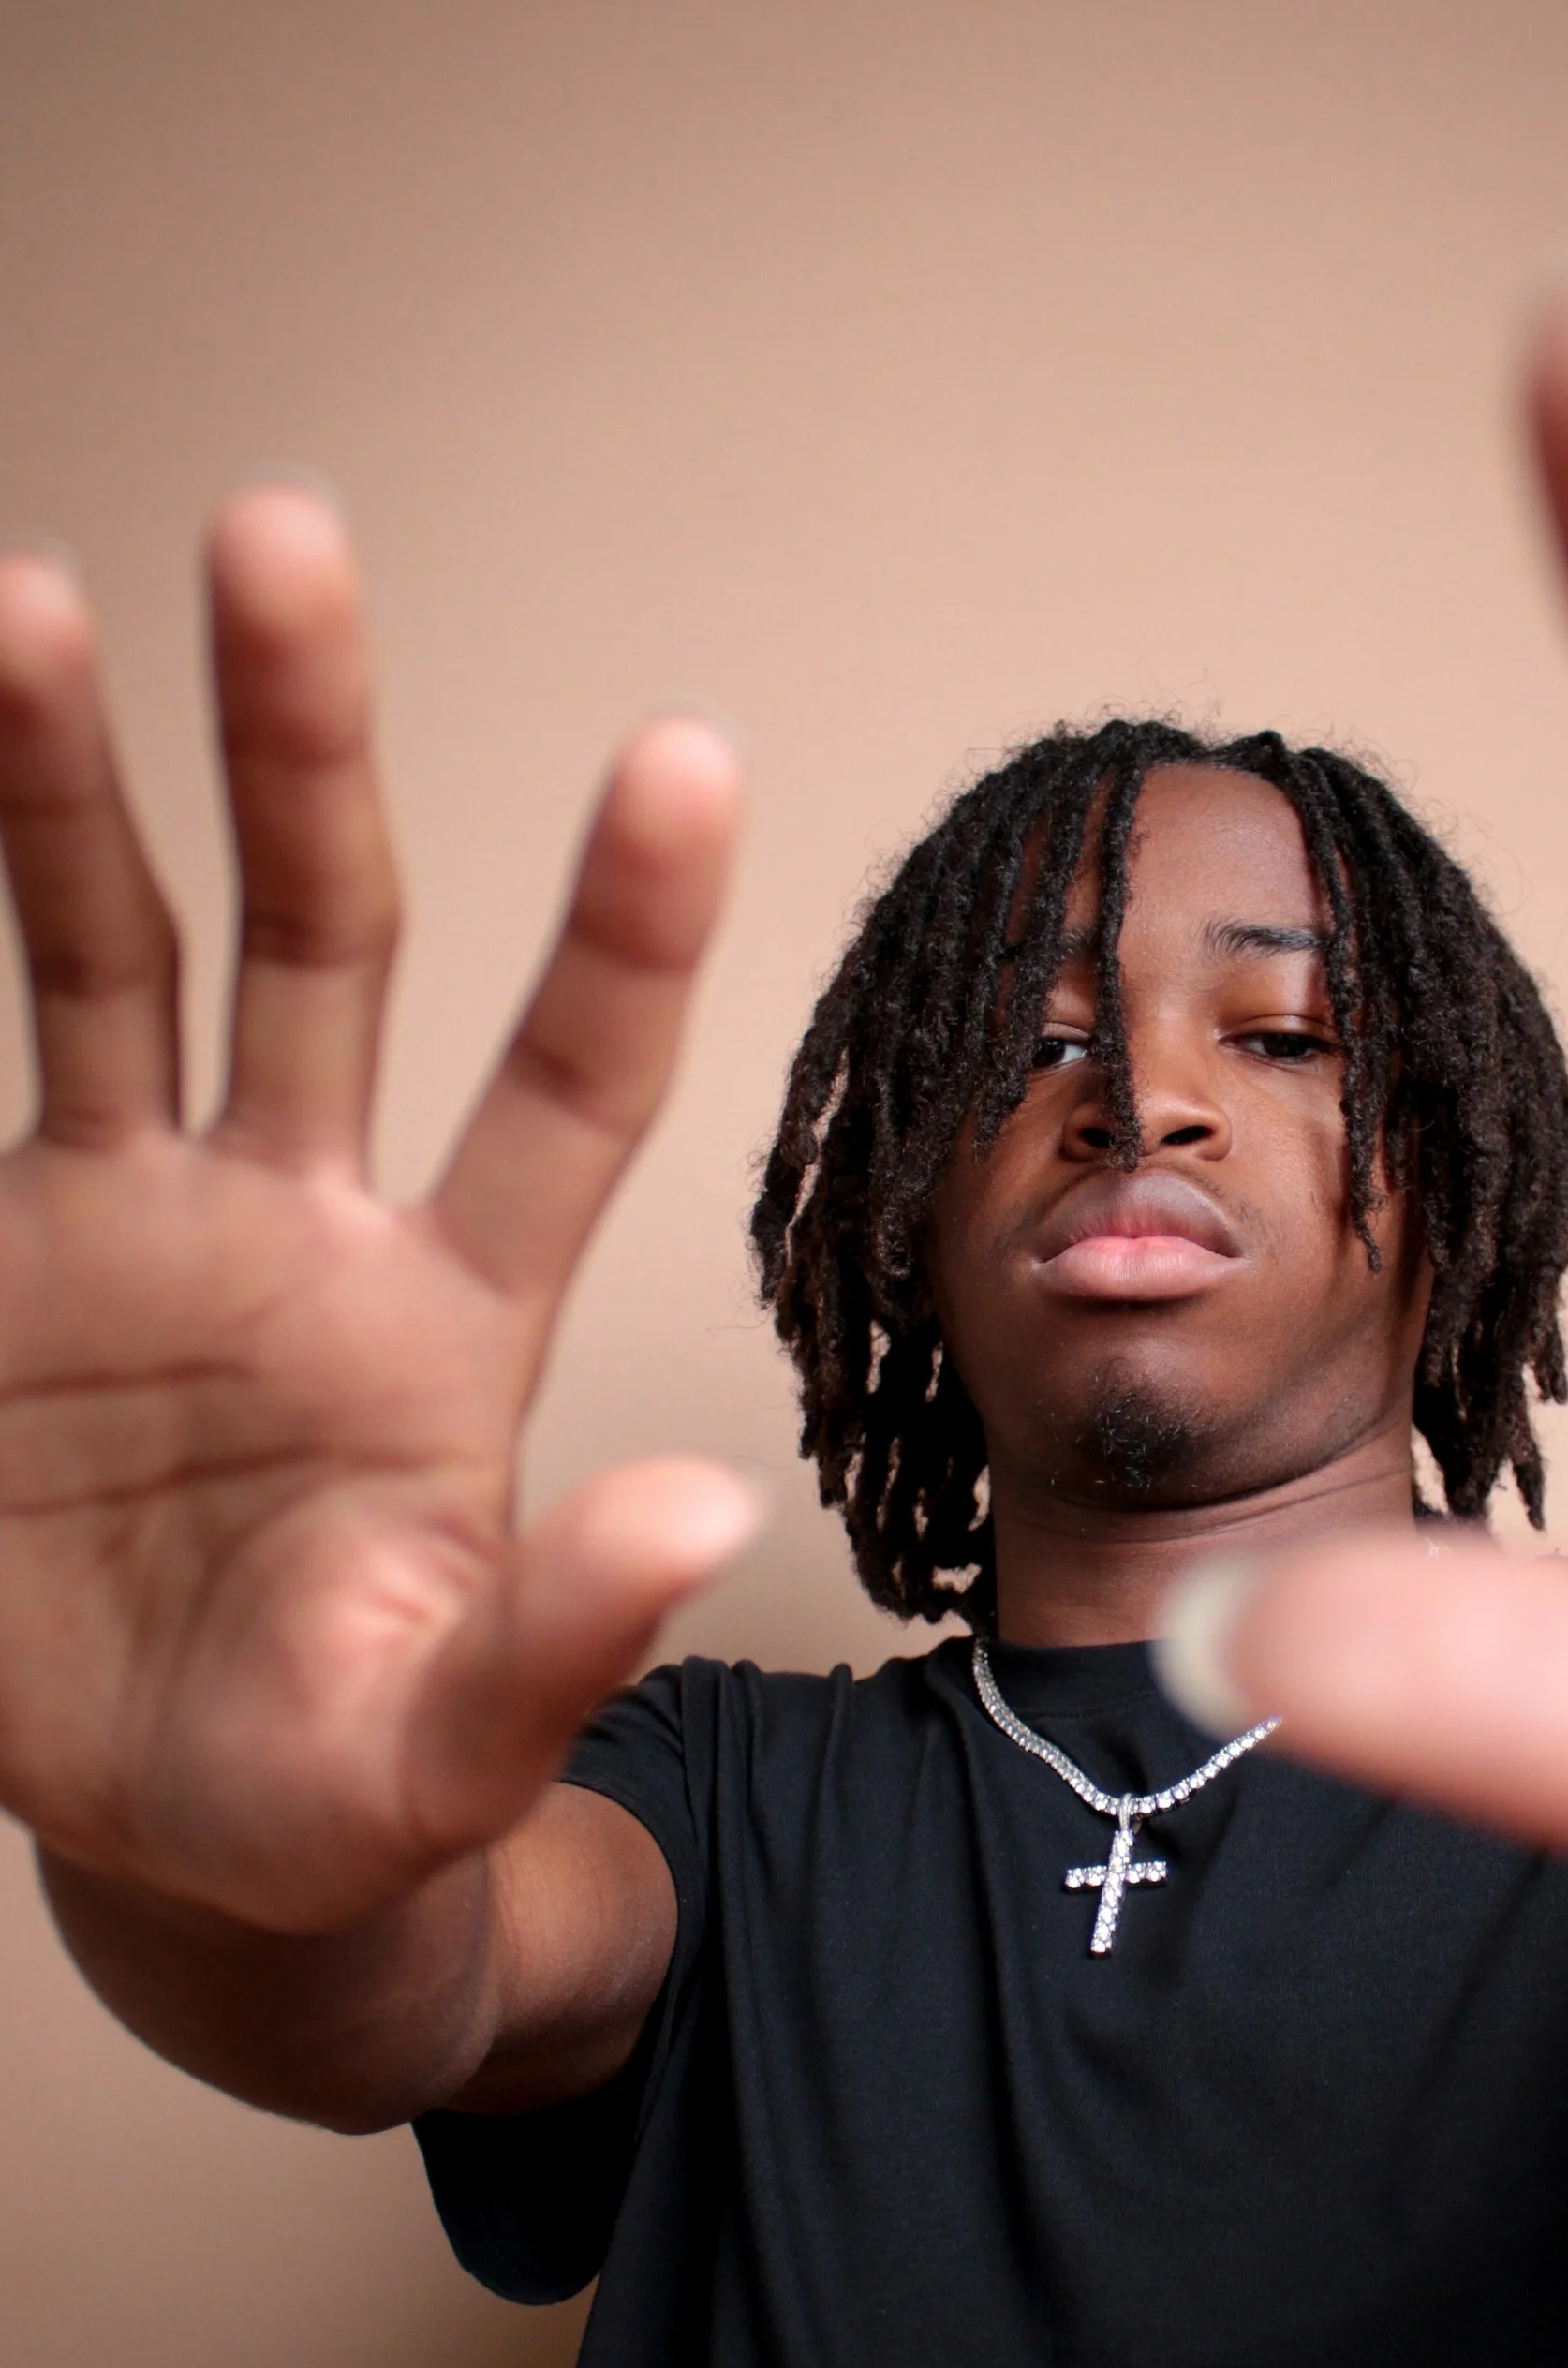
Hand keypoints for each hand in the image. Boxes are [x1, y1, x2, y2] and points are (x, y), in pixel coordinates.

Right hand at [0, 491, 758, 1935]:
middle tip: (282, 529)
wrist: (168, 1839)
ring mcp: (134, 1223)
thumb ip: (565, 1640)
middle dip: (299, 741)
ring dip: (56, 779)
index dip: (625, 931)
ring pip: (110, 951)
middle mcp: (300, 1224)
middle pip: (322, 936)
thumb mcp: (452, 1748)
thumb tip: (700, 1519)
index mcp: (449, 1323)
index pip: (569, 1091)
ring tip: (22, 598)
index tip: (691, 749)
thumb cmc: (338, 1793)